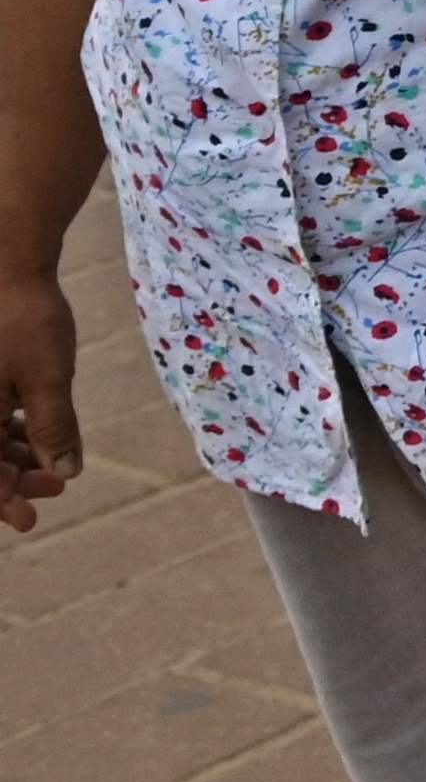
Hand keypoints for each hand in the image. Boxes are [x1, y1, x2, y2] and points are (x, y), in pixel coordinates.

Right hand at [0, 267, 75, 532]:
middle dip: (12, 478)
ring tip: (56, 466)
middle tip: (55, 488)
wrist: (6, 261)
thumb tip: (64, 472)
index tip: (30, 520)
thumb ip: (54, 428)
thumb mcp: (48, 378)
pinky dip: (9, 428)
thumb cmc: (25, 317)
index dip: (2, 500)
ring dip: (14, 455)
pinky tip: (39, 434)